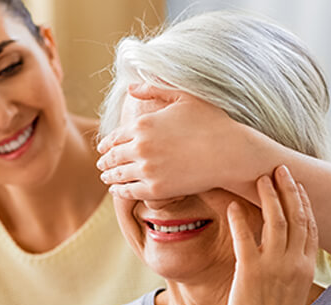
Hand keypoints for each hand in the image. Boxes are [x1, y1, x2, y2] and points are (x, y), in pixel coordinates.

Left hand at [97, 84, 266, 199]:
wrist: (229, 152)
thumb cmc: (211, 122)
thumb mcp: (183, 97)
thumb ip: (154, 89)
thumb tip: (131, 86)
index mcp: (142, 124)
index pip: (113, 137)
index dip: (106, 144)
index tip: (103, 148)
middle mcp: (140, 146)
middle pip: (112, 157)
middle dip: (104, 161)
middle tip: (101, 165)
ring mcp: (147, 169)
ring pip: (117, 175)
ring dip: (109, 177)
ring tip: (107, 178)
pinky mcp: (156, 189)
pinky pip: (129, 192)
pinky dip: (119, 191)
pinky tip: (117, 190)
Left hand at [224, 166, 318, 304]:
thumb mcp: (291, 294)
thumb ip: (291, 272)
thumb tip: (285, 258)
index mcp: (307, 269)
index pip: (310, 228)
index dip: (304, 203)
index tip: (298, 185)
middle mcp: (295, 264)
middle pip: (297, 217)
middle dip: (289, 189)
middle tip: (280, 169)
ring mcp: (274, 267)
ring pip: (276, 221)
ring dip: (268, 196)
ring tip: (260, 178)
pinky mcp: (250, 272)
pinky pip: (245, 237)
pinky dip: (239, 218)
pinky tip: (232, 205)